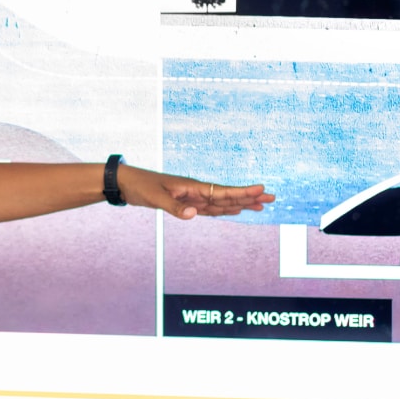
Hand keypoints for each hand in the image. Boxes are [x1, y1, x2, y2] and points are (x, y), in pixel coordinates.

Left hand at [117, 165, 273, 219]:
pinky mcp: (186, 203)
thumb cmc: (140, 187)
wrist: (127, 183)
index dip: (243, 192)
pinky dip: (224, 210)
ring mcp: (193, 197)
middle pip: (228, 196)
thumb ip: (175, 207)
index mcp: (193, 187)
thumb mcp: (155, 198)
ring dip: (241, 204)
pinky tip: (234, 211)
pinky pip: (211, 208)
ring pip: (222, 203)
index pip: (223, 191)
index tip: (262, 190)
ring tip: (260, 205)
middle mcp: (197, 191)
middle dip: (250, 197)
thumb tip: (195, 215)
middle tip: (272, 198)